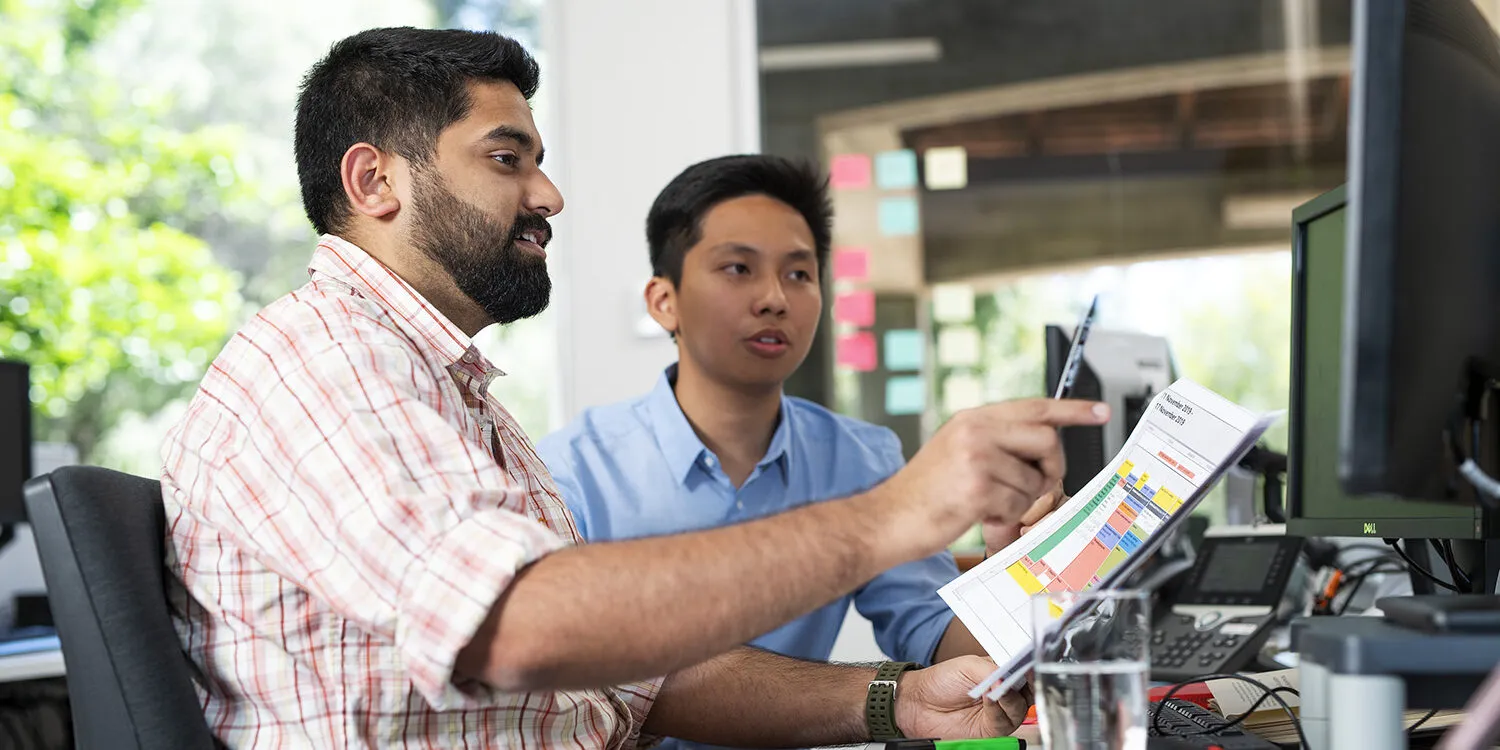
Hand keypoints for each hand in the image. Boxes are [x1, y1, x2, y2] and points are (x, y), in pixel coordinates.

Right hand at [869, 399, 1108, 559]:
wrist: (886, 519)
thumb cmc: (923, 494)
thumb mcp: (957, 454)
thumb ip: (997, 446)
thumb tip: (1044, 456)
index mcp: (972, 419)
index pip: (1034, 406)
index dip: (1072, 409)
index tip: (1099, 411)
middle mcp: (975, 430)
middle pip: (1046, 438)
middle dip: (1050, 467)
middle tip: (1033, 486)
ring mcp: (976, 457)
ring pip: (1034, 478)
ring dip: (1020, 500)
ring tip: (990, 506)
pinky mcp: (978, 487)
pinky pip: (1018, 502)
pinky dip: (1006, 517)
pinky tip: (981, 515)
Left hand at [893, 656, 1032, 739]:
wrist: (919, 703)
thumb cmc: (941, 681)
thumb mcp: (969, 666)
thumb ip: (993, 670)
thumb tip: (1009, 677)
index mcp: (1001, 673)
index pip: (1023, 672)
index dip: (1029, 669)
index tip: (1029, 665)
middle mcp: (1003, 693)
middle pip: (1028, 692)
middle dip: (1025, 684)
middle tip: (1016, 677)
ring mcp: (999, 712)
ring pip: (1019, 708)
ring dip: (1010, 697)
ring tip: (997, 687)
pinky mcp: (992, 729)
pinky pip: (1004, 721)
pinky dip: (998, 709)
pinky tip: (989, 699)